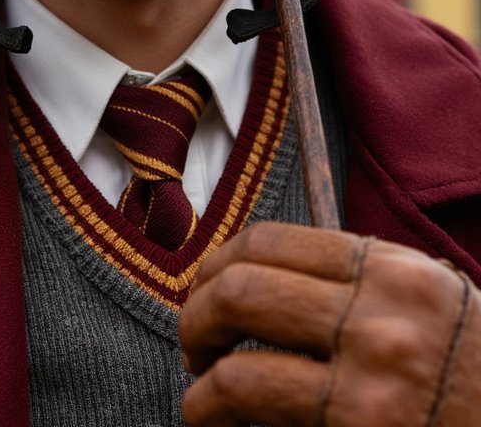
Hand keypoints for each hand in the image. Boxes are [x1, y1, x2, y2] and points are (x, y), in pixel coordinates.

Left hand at [178, 221, 479, 425]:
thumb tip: (254, 272)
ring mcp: (374, 371)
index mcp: (394, 272)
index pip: (271, 240)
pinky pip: (249, 395)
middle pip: (244, 284)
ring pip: (238, 339)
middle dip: (197, 312)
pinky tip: (211, 417)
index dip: (218, 262)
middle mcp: (384, 312)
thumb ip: (357, 285)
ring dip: (197, 357)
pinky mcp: (361, 424)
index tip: (205, 287)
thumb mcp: (427, 311)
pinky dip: (209, 406)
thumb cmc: (469, 385)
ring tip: (201, 384)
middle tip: (195, 340)